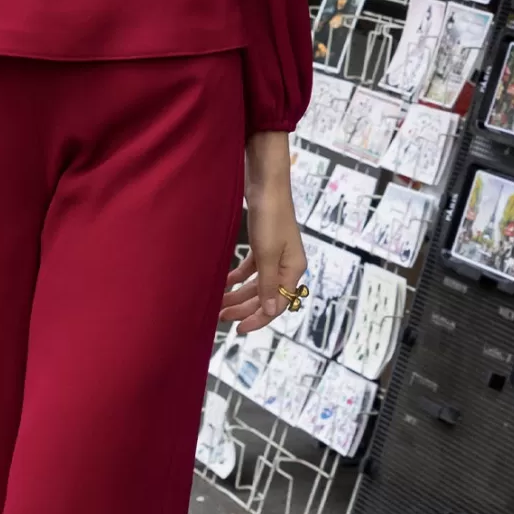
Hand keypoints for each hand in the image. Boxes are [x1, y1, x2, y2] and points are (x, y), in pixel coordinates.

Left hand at [220, 130, 305, 334]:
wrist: (266, 184)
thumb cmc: (269, 217)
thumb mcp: (266, 254)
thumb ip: (268, 284)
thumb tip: (270, 311)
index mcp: (293, 270)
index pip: (278, 304)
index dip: (259, 318)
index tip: (238, 328)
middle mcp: (287, 265)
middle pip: (265, 296)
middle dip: (244, 308)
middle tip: (221, 316)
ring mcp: (275, 255)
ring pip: (257, 284)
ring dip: (239, 294)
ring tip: (219, 304)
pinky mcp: (263, 245)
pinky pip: (251, 269)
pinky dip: (238, 277)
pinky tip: (225, 283)